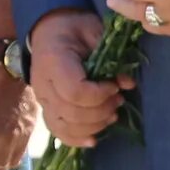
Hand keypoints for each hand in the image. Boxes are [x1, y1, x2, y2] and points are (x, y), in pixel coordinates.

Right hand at [31, 10, 127, 149]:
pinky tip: (93, 140)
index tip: (114, 86)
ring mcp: (42, 99)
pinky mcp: (46, 108)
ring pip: (65, 125)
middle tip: (119, 99)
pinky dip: (76, 139)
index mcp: (53, 60)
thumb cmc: (75, 28)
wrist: (50, 30)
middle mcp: (42, 84)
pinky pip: (57, 131)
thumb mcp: (95, 33)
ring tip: (112, 113)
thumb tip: (128, 84)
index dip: (99, 95)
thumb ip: (112, 58)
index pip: (74, 91)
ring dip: (94, 125)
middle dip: (101, 110)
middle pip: (71, 112)